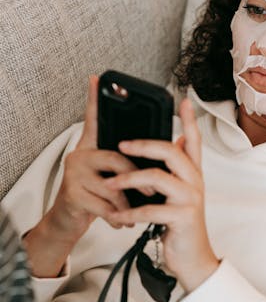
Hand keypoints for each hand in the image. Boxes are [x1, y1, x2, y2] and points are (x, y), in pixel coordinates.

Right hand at [49, 74, 138, 238]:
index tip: (97, 79)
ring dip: (129, 203)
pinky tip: (121, 221)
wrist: (69, 222)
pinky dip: (118, 217)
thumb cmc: (94, 196)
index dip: (95, 100)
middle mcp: (79, 155)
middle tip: (153, 192)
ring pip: (114, 185)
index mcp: (91, 147)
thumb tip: (159, 150)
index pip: (94, 120)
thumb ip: (127, 162)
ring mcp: (73, 174)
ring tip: (134, 213)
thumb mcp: (111, 176)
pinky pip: (105, 204)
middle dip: (140, 178)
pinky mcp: (72, 194)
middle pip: (118, 158)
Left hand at [104, 98, 219, 292]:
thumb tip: (173, 142)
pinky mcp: (182, 218)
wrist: (193, 258)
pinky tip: (117, 214)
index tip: (183, 100)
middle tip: (121, 144)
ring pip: (157, 178)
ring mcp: (190, 199)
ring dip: (129, 179)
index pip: (194, 140)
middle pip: (171, 151)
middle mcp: (195, 181)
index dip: (189, 120)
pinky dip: (130, 211)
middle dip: (143, 145)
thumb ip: (175, 169)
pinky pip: (150, 209)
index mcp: (193, 173)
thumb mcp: (178, 193)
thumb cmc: (180, 223)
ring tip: (109, 184)